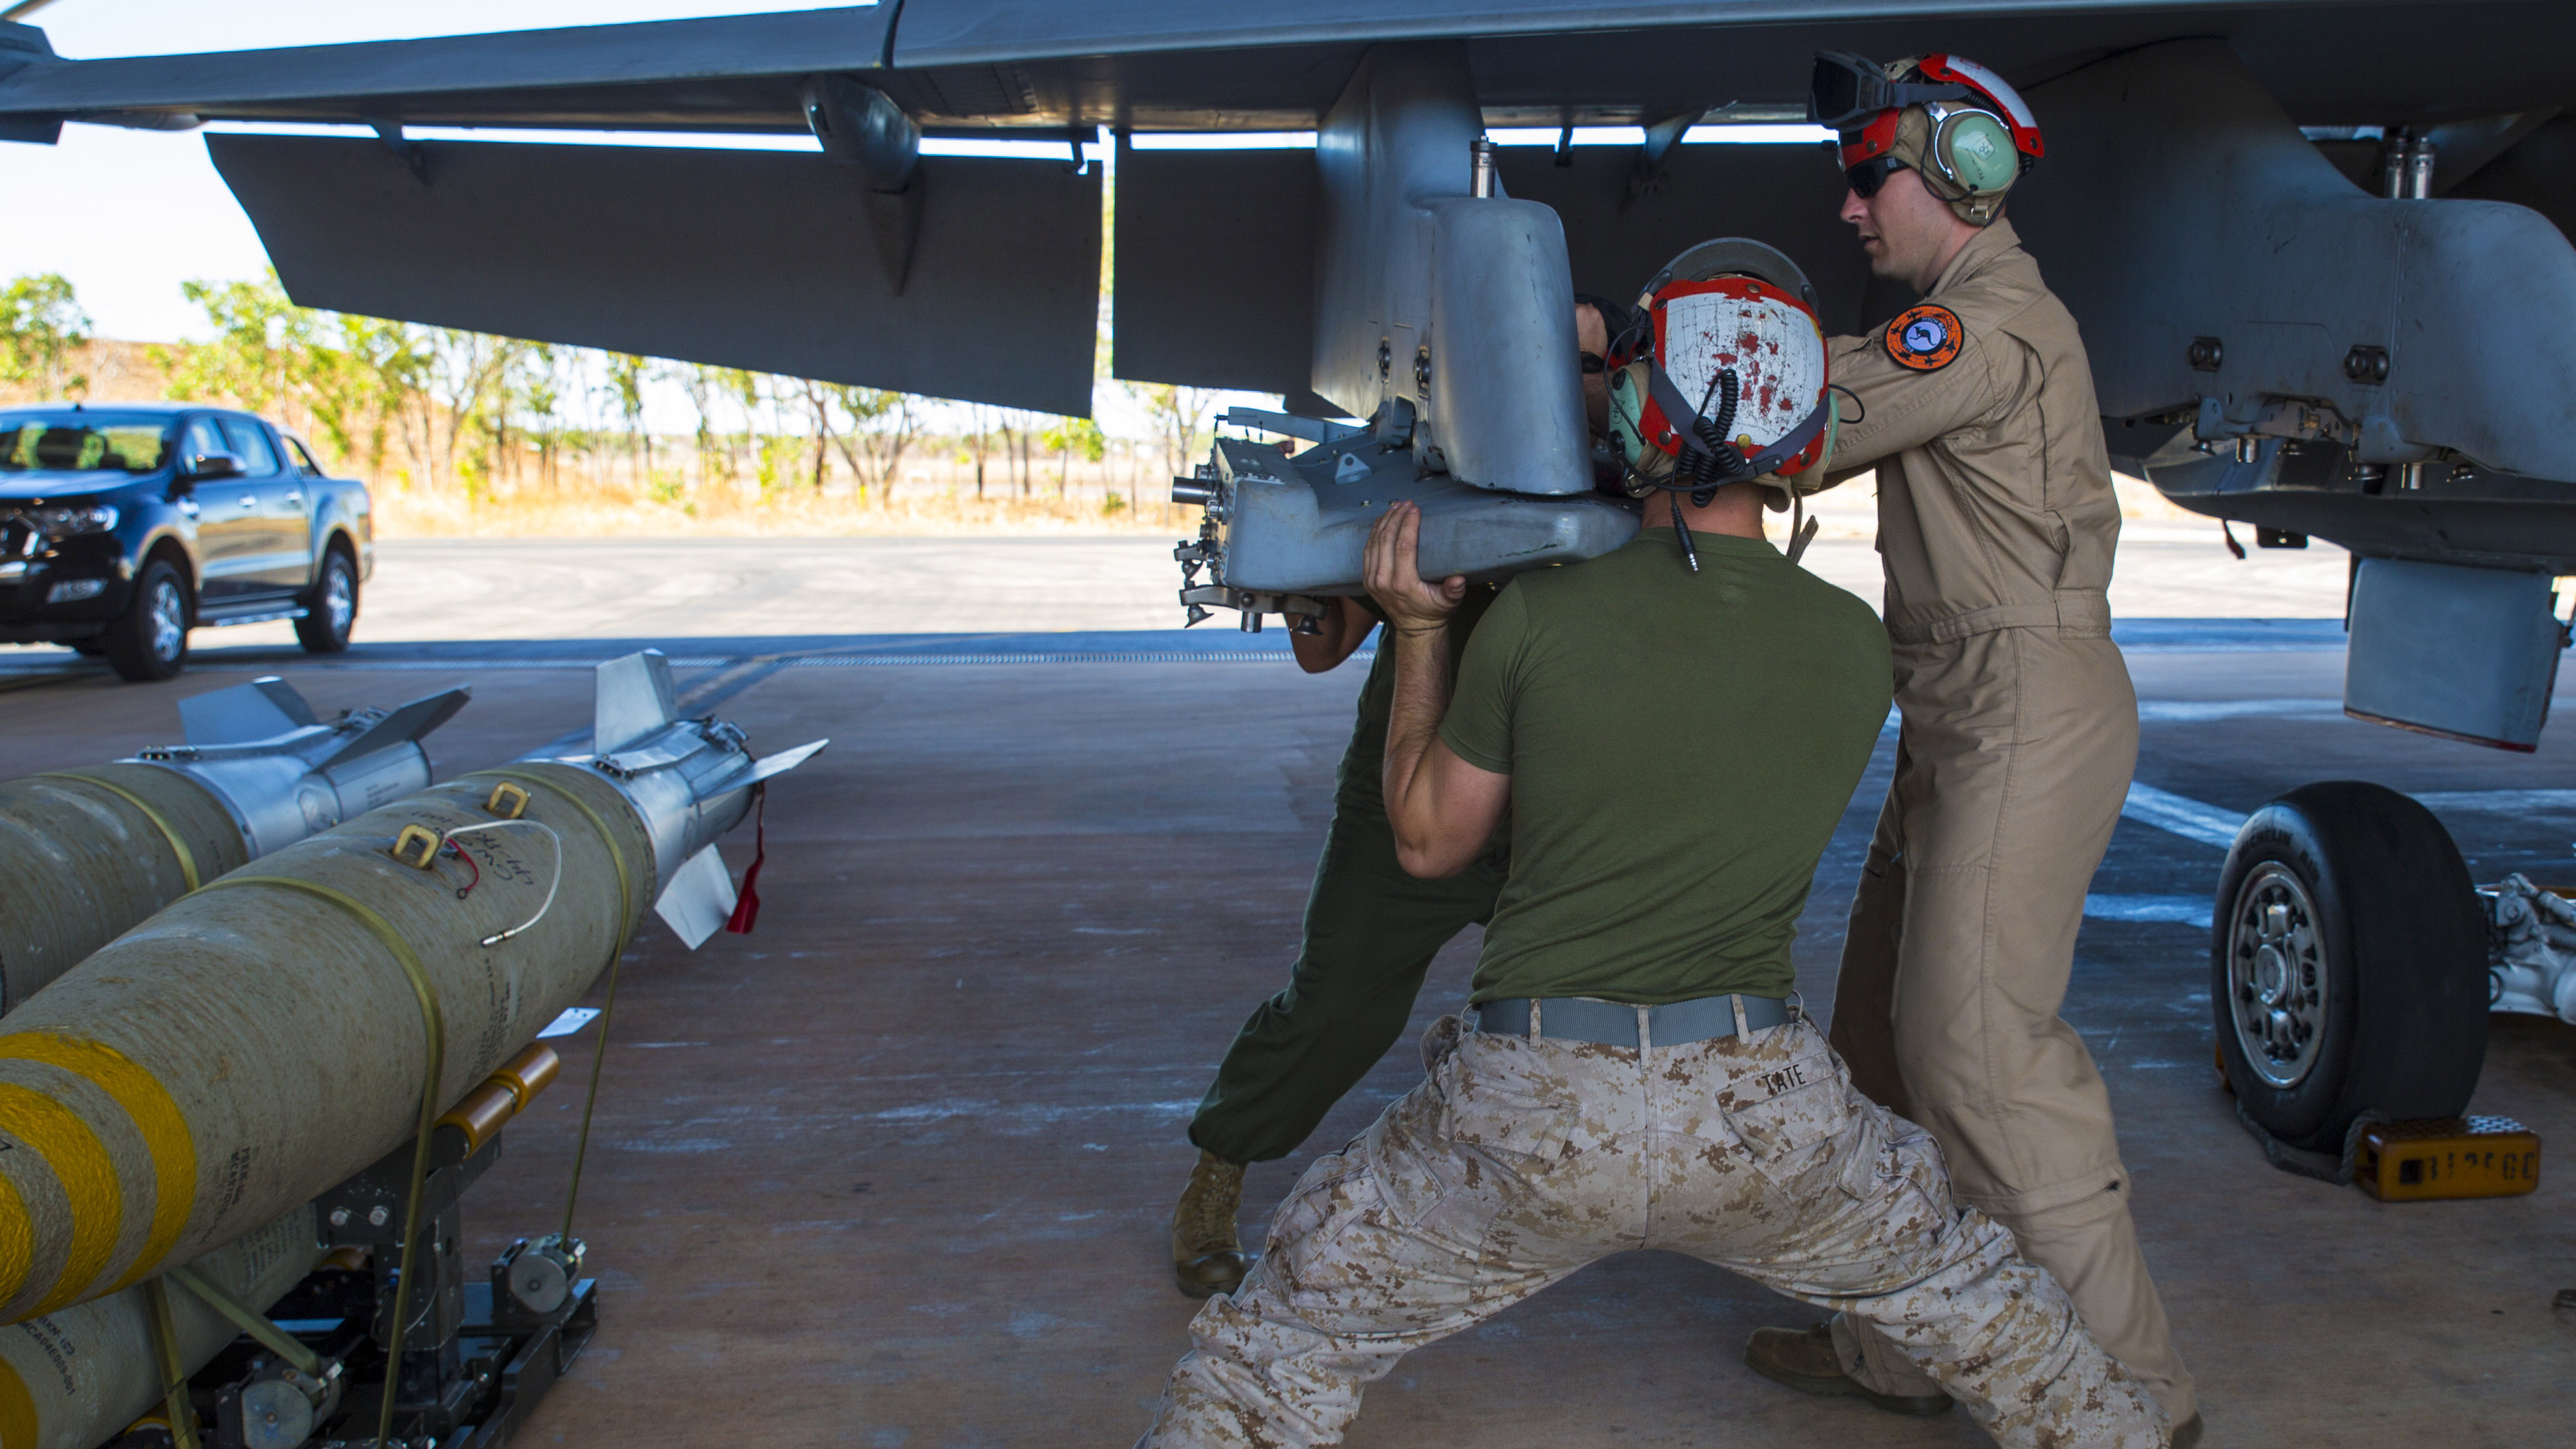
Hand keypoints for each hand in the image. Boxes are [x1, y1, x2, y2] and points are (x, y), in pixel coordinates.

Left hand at [1363, 502, 1466, 634]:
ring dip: (1385, 521)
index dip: (1408, 525)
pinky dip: (1374, 532)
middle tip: (1407, 503)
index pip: (1403, 547)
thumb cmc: (1433, 612)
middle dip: (1396, 517)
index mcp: (1403, 584)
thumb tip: (1459, 579)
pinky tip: (1382, 519)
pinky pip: (1367, 550)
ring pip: (1374, 542)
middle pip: (1386, 540)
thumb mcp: (1448, 603)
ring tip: (1396, 506)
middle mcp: (1383, 581)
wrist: (1414, 628)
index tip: (1415, 509)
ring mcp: (1373, 580)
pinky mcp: (1367, 578)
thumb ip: (1453, 591)